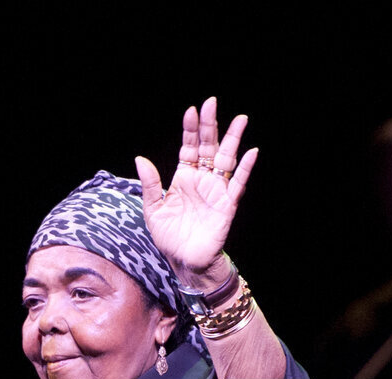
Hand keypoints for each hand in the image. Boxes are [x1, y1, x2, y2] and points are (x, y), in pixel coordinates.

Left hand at [135, 97, 257, 286]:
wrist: (184, 262)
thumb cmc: (169, 237)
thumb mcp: (152, 209)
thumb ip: (149, 184)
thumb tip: (140, 159)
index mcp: (183, 178)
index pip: (188, 147)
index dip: (190, 130)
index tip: (191, 110)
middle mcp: (201, 180)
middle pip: (208, 147)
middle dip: (210, 125)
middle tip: (212, 102)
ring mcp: (216, 191)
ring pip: (226, 160)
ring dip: (233, 140)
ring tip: (240, 119)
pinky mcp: (227, 205)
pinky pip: (238, 184)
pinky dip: (246, 169)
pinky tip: (251, 152)